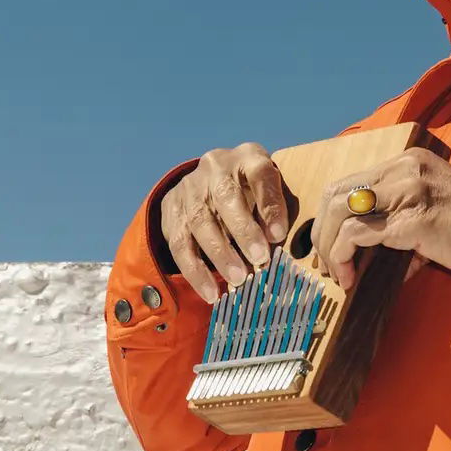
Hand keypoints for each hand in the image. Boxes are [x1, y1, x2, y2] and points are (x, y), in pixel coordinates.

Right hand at [160, 142, 290, 302]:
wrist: (207, 180)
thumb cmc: (252, 191)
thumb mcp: (268, 191)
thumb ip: (274, 212)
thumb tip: (277, 247)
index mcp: (248, 157)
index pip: (260, 174)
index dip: (270, 204)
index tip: (279, 235)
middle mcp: (216, 167)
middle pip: (227, 197)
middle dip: (244, 231)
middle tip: (260, 260)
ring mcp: (190, 188)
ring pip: (201, 222)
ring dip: (220, 254)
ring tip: (239, 279)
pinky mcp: (171, 212)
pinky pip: (180, 245)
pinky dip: (196, 272)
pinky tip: (211, 292)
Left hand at [313, 148, 450, 289]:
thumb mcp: (433, 219)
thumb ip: (399, 226)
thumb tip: (366, 256)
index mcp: (410, 163)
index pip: (351, 181)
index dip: (330, 217)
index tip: (330, 249)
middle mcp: (406, 168)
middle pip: (337, 191)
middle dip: (322, 232)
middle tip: (326, 265)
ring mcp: (410, 189)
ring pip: (341, 210)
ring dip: (329, 247)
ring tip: (338, 275)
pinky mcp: (413, 218)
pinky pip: (358, 234)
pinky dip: (344, 257)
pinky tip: (351, 278)